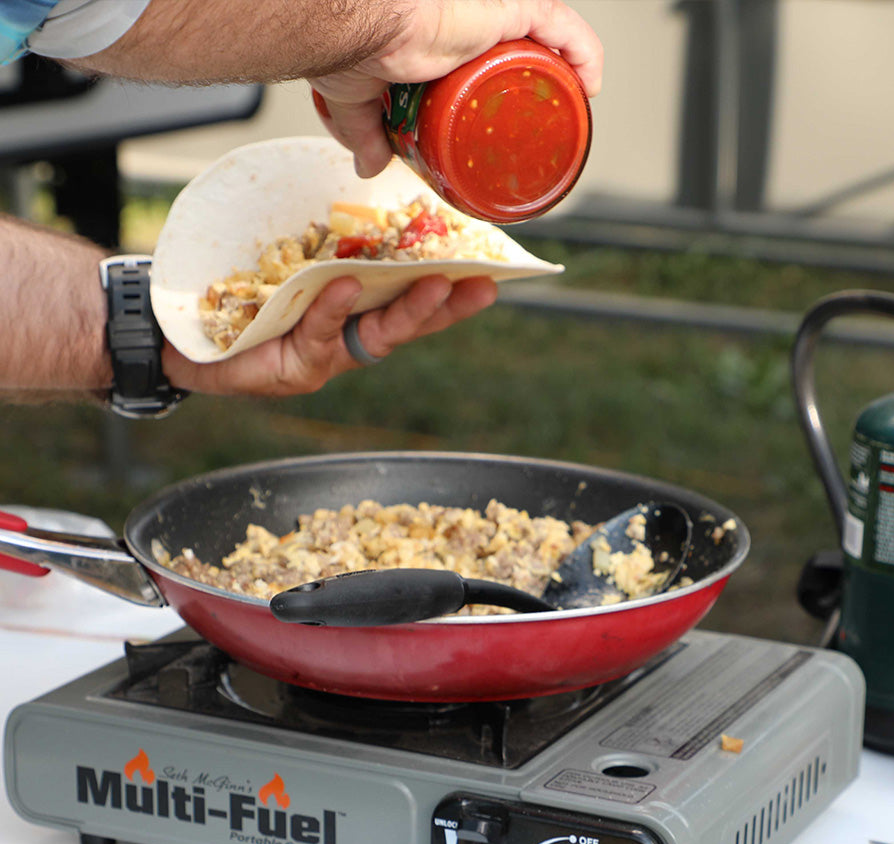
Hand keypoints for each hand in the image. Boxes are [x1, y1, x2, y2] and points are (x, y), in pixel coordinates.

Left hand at [164, 273, 496, 397]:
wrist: (175, 336)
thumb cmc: (233, 298)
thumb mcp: (286, 266)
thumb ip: (322, 248)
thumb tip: (361, 195)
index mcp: (353, 319)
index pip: (411, 306)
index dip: (451, 296)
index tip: (490, 276)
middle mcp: (345, 344)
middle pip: (406, 327)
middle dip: (444, 306)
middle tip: (477, 284)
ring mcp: (322, 360)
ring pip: (373, 337)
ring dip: (406, 311)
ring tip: (430, 284)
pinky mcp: (291, 370)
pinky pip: (317, 332)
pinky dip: (334, 308)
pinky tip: (346, 285)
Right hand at [310, 0, 602, 178]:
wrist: (356, 30)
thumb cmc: (352, 45)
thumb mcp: (359, 96)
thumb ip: (366, 130)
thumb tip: (368, 164)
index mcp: (440, 31)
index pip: (484, 46)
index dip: (501, 69)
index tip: (510, 104)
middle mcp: (469, 14)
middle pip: (517, 43)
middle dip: (537, 73)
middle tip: (543, 110)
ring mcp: (491, 10)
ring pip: (545, 33)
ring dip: (566, 64)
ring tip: (575, 98)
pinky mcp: (507, 8)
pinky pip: (561, 25)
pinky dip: (582, 51)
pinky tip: (592, 80)